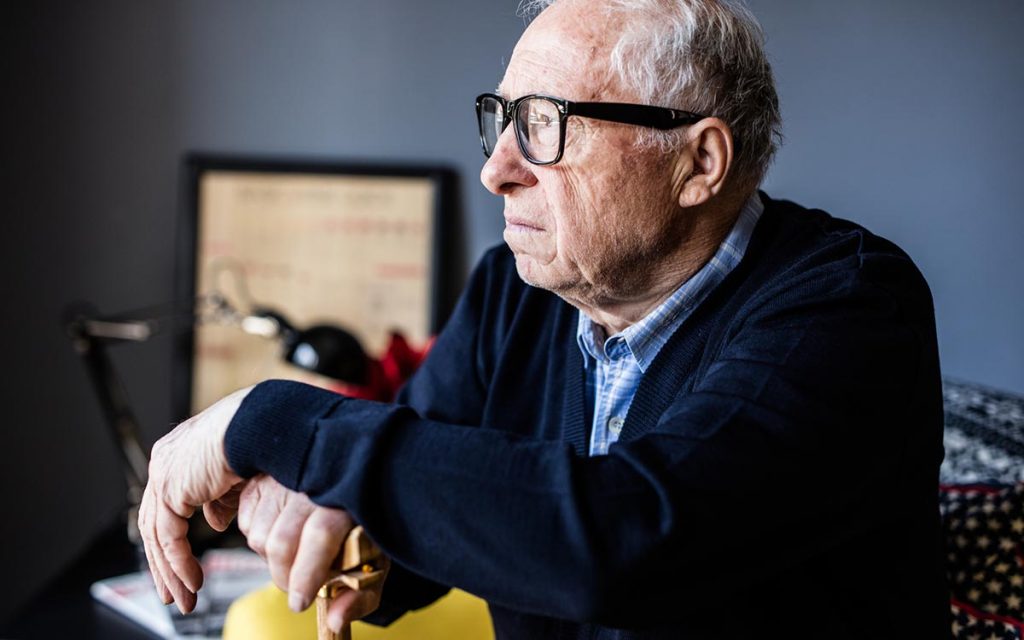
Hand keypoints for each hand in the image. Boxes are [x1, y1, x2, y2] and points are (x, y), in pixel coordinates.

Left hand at [138, 387, 251, 611]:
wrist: (262, 424)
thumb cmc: (261, 438)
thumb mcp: (240, 477)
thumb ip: (222, 500)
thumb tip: (214, 522)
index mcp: (180, 454)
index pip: (167, 507)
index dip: (175, 540)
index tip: (184, 566)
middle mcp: (166, 462)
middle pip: (155, 524)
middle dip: (166, 564)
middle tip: (174, 592)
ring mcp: (164, 474)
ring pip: (158, 536)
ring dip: (172, 571)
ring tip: (185, 597)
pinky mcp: (170, 489)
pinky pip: (168, 538)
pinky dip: (180, 563)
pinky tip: (194, 581)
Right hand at [237, 475, 388, 631]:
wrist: (352, 492)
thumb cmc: (362, 532)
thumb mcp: (372, 563)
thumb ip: (359, 595)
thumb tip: (336, 621)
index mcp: (347, 501)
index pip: (320, 536)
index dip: (306, 574)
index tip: (300, 603)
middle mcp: (314, 484)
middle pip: (283, 540)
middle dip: (284, 577)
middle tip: (297, 589)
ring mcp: (284, 480)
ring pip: (259, 535)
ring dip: (271, 558)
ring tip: (294, 556)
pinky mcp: (261, 481)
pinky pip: (245, 522)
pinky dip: (258, 538)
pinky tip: (281, 536)